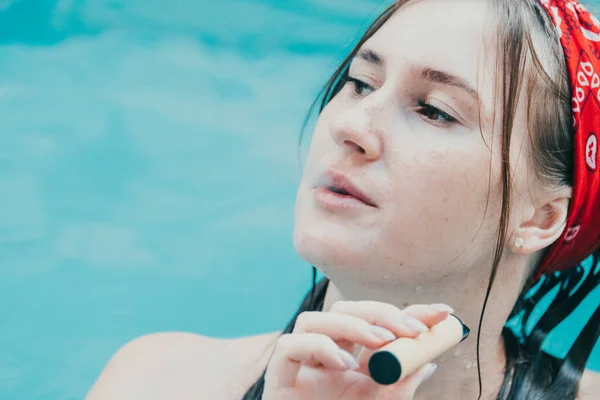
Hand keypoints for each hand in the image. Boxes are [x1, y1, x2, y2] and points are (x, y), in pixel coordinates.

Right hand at [262, 301, 452, 399]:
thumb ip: (402, 387)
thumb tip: (428, 362)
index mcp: (351, 363)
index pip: (376, 324)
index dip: (407, 312)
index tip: (442, 313)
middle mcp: (324, 358)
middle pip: (343, 311)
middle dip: (379, 312)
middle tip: (411, 328)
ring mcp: (300, 367)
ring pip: (313, 320)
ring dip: (351, 323)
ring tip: (380, 341)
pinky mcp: (279, 378)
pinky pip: (289, 346)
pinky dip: (318, 346)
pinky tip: (344, 363)